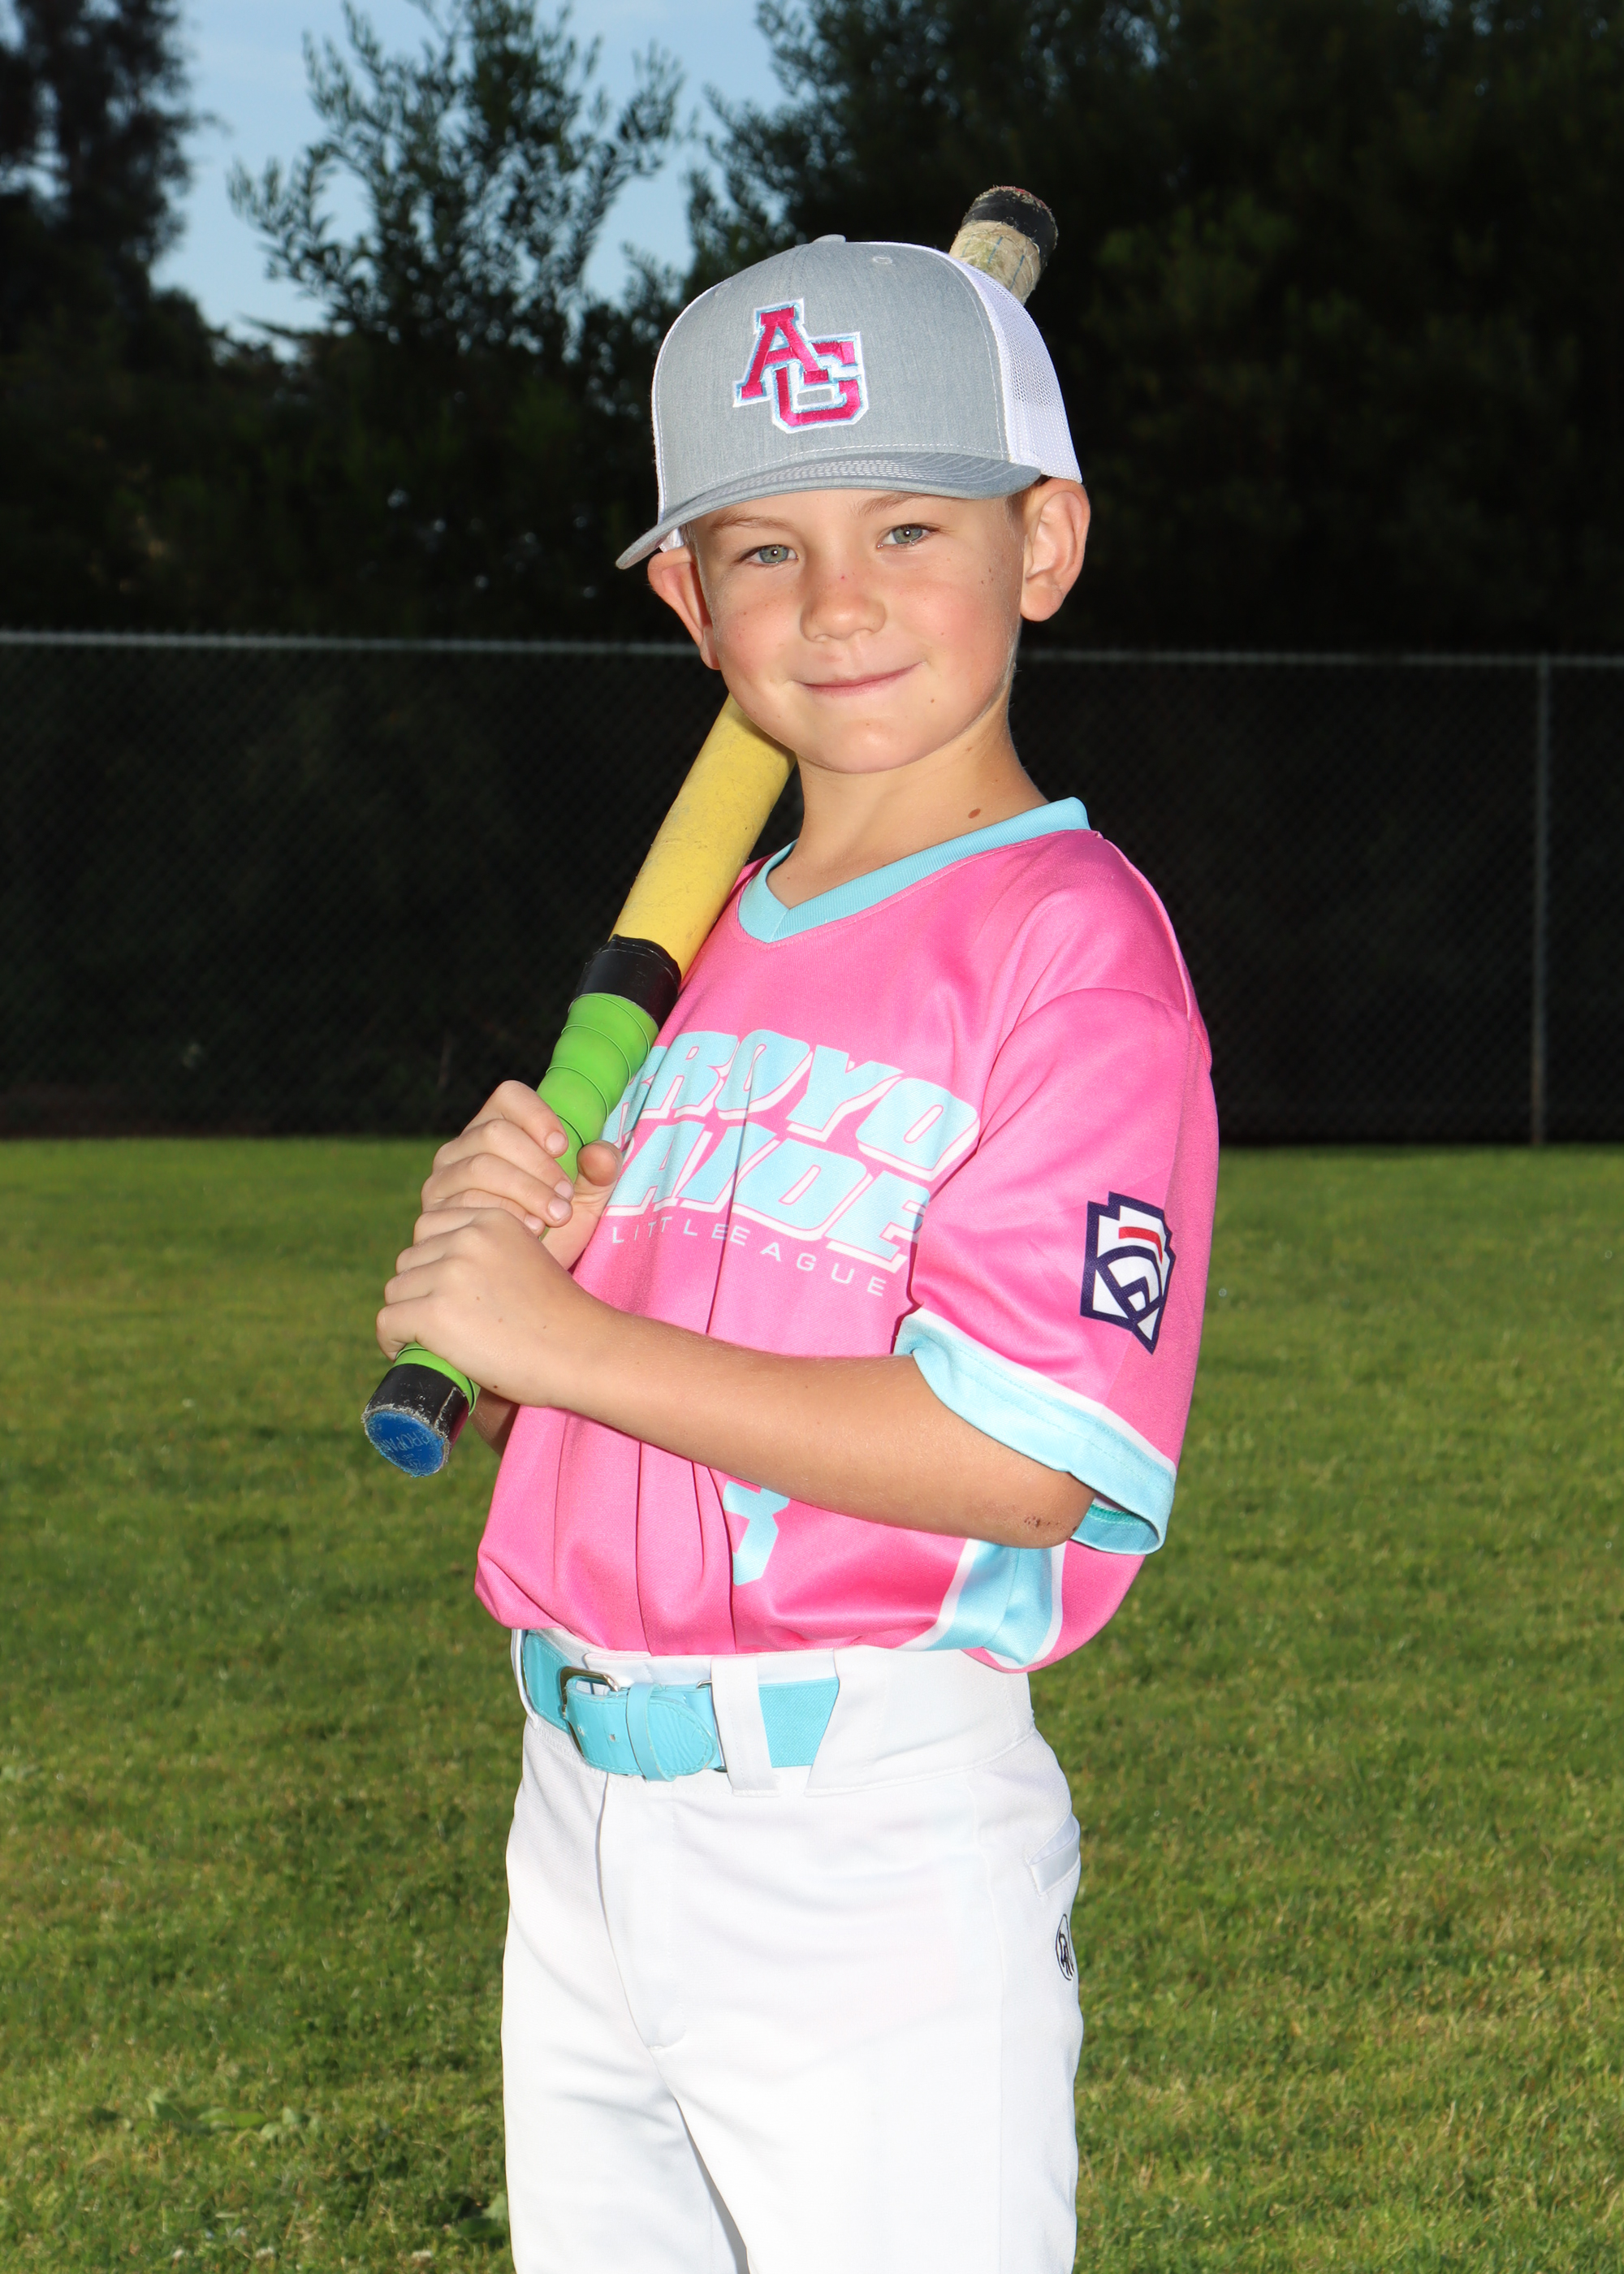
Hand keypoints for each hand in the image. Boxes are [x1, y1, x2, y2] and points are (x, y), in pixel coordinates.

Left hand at [377, 1206, 602, 1411]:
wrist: (581, 1352)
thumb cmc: (560, 1317)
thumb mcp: (528, 1259)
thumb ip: (491, 1252)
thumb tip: (444, 1272)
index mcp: (492, 1219)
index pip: (431, 1229)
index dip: (433, 1264)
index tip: (449, 1294)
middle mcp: (468, 1238)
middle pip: (409, 1259)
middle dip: (419, 1290)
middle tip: (445, 1323)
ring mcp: (449, 1274)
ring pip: (397, 1290)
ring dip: (408, 1315)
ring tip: (435, 1340)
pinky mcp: (435, 1312)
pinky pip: (388, 1321)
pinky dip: (394, 1340)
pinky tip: (413, 1351)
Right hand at [419, 1080, 623, 1272]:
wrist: (527, 1280)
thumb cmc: (556, 1227)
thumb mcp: (588, 1199)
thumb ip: (601, 1172)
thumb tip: (600, 1154)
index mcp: (498, 1127)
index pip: (509, 1096)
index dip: (537, 1115)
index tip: (562, 1147)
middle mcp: (462, 1148)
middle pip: (495, 1133)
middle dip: (538, 1166)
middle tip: (566, 1198)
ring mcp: (443, 1180)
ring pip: (480, 1167)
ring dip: (525, 1192)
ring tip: (554, 1217)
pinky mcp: (433, 1214)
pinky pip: (463, 1204)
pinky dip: (501, 1217)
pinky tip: (528, 1235)